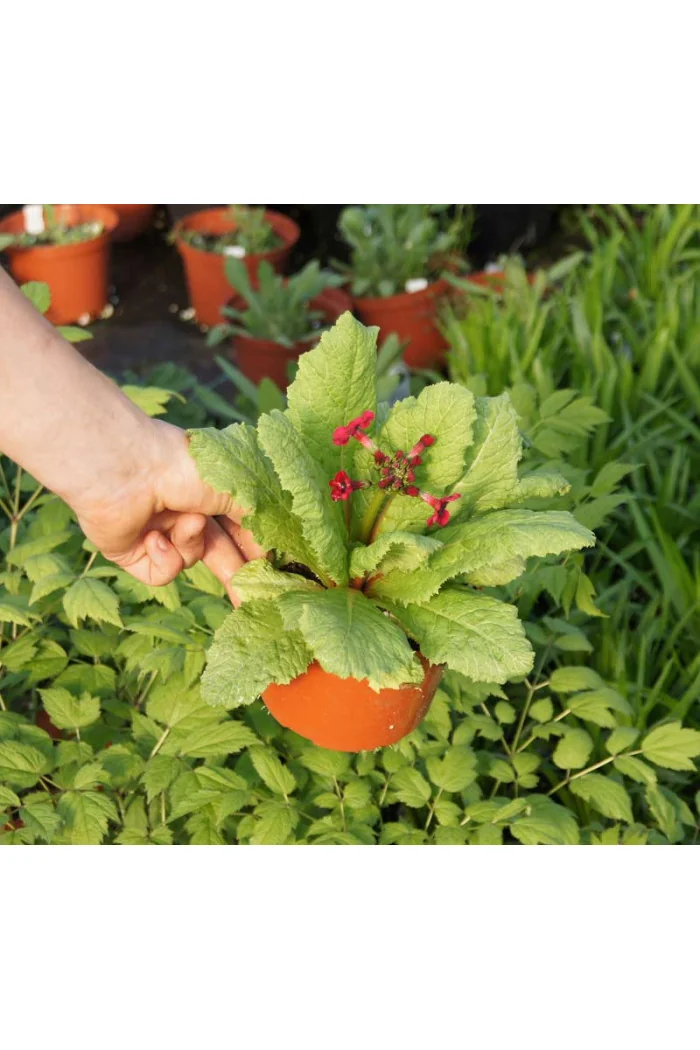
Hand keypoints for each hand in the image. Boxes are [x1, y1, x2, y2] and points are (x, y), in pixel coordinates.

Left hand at [70, 419, 264, 601]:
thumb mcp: (234, 489)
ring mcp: (156, 531)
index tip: (274, 570)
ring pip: (189, 560)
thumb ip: (255, 519)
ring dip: (189, 544)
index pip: (239, 527)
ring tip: (185, 522)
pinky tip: (153, 536)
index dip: (255, 548)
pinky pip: (160, 572)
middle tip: (253, 600)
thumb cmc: (182, 467)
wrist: (125, 469)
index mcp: (207, 490)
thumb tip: (273, 547)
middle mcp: (182, 510)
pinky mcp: (131, 551)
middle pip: (217, 552)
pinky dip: (163, 557)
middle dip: (236, 574)